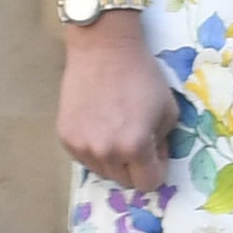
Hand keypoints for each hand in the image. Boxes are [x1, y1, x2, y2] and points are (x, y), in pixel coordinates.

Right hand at [59, 27, 181, 190]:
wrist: (103, 50)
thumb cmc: (142, 76)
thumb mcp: (168, 110)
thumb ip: (163, 142)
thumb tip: (153, 158)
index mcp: (134, 147)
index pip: (148, 183)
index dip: (156, 168)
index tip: (156, 151)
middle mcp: (105, 153)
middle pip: (124, 180)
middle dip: (135, 165)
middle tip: (137, 136)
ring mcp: (81, 146)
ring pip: (102, 171)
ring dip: (113, 158)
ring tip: (117, 128)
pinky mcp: (65, 137)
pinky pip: (84, 157)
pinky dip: (94, 148)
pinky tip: (99, 124)